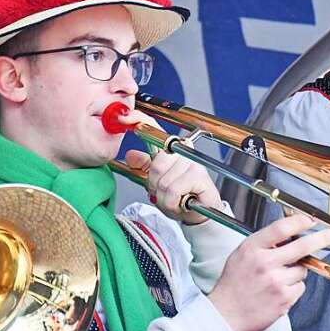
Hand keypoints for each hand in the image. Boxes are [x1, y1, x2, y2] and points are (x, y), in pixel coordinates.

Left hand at [122, 110, 221, 224]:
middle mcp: (184, 151)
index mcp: (172, 149)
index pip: (156, 131)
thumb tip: (131, 155)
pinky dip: (172, 202)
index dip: (141, 121)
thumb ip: (145, 167)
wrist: (202, 212)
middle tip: (165, 193)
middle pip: (155, 166)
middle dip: (155, 186)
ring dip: (164, 198)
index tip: (127, 118)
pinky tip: (182, 201)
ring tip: (175, 199)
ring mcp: (192, 162)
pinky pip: (172, 190)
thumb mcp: (158, 182)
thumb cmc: (182, 197)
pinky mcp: (199, 175)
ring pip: (163, 182)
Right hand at [208, 214, 329, 330]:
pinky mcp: (284, 299)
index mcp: (253, 248)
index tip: (311, 219)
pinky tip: (278, 291)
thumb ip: (264, 243)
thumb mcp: (242, 253)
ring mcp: (276, 281)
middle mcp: (265, 263)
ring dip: (296, 271)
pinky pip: (300, 287)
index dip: (300, 221)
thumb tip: (290, 234)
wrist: (226, 313)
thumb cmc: (234, 283)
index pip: (281, 228)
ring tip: (277, 278)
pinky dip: (293, 288)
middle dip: (322, 238)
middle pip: (302, 245)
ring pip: (302, 269)